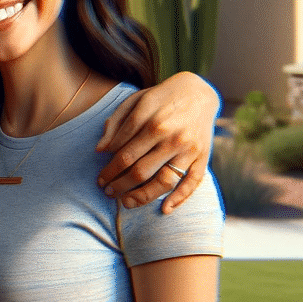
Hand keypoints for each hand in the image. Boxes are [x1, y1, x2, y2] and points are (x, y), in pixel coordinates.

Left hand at [95, 71, 217, 212]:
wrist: (198, 92)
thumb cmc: (160, 99)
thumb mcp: (135, 101)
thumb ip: (116, 123)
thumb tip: (100, 150)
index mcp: (152, 122)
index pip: (123, 154)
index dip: (108, 169)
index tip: (100, 178)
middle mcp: (171, 137)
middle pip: (139, 171)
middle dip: (118, 185)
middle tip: (107, 192)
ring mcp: (188, 149)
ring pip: (163, 181)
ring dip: (142, 197)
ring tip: (125, 203)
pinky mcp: (203, 157)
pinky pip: (192, 183)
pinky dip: (179, 199)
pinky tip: (164, 210)